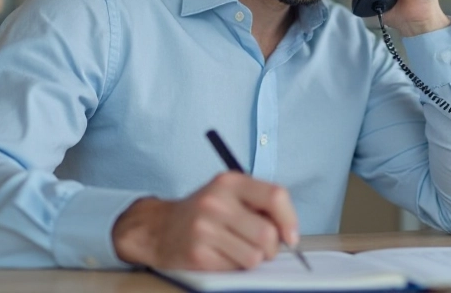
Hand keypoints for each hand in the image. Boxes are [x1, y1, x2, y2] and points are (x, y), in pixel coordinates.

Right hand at [112, 172, 299, 269]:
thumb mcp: (230, 194)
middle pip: (267, 234)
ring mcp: (204, 228)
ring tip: (238, 249)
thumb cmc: (205, 212)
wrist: (159, 228)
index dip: (290, 219)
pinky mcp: (197, 253)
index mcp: (230, 182)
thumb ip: (260, 204)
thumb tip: (289, 232)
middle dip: (271, 248)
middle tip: (262, 247)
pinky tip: (221, 255)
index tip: (290, 236)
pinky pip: (234, 268)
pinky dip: (234, 266)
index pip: (275, 196)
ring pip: (254, 256)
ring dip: (253, 259)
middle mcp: (216, 201)